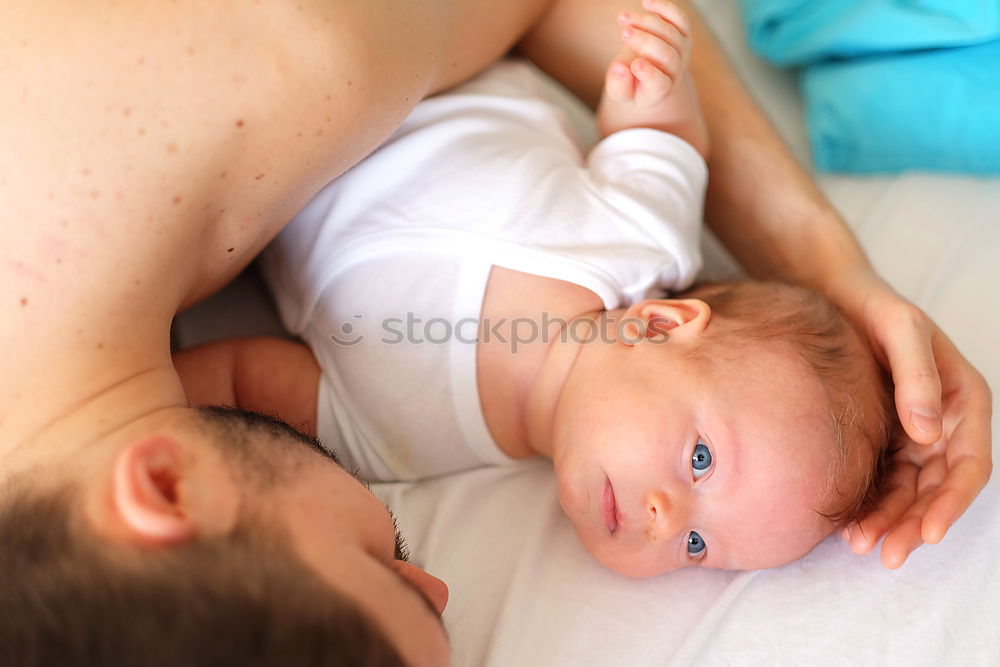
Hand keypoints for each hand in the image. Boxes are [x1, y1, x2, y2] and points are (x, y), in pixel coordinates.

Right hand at [603, 0, 690, 108]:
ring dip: (647, 23)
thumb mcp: (619, 91)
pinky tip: (647, 3)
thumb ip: (618, 86)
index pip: (659, 83)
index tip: (635, 64)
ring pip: (671, 34)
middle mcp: (675, 72)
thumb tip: (619, 69)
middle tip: (624, 33)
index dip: (649, 74)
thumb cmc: (630, 84)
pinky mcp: (683, 35)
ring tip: (623, 18)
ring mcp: (682, 52)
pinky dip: (665, 9)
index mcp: (659, 91)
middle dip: (645, 42)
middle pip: (667, 55)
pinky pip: (680, 19)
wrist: (647, 73)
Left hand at [832, 268, 992, 567]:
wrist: (832, 296)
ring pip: (909, 492)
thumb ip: (916, 375)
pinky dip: (869, 505)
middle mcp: (942, 423)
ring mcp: (912, 435)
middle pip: (938, 489)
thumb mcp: (900, 328)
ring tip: (860, 546)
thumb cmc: (873, 306)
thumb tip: (926, 433)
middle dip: (916, 525)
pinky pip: (881, 481)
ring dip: (891, 523)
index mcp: (962, 400)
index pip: (969, 464)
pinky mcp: (881, 440)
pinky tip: (846, 526)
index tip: (930, 531)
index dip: (952, 502)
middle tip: (886, 554)